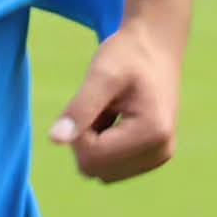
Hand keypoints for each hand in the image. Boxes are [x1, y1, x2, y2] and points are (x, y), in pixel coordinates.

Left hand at [49, 17, 182, 183]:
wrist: (156, 45)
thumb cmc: (128, 54)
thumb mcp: (101, 74)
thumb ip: (79, 109)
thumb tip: (55, 140)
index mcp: (152, 133)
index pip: (93, 157)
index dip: (78, 131)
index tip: (88, 101)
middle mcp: (161, 152)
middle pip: (97, 169)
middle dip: (87, 139)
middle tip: (100, 105)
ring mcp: (159, 157)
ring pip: (103, 171)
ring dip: (95, 142)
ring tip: (109, 109)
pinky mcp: (154, 157)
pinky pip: (113, 167)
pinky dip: (105, 144)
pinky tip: (115, 117)